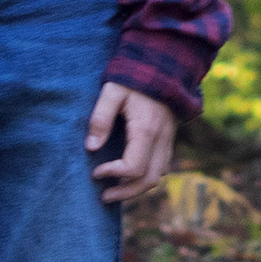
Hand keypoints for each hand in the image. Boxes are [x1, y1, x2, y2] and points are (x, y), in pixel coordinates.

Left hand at [86, 81, 179, 206]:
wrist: (163, 65)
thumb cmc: (133, 78)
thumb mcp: (112, 92)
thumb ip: (101, 118)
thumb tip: (91, 147)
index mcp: (146, 129)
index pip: (133, 168)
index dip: (113, 174)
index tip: (95, 171)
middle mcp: (161, 139)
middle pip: (148, 180)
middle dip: (125, 193)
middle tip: (103, 196)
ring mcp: (168, 139)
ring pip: (157, 176)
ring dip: (136, 188)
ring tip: (114, 190)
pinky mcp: (169, 138)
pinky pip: (161, 166)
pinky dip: (145, 177)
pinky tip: (128, 175)